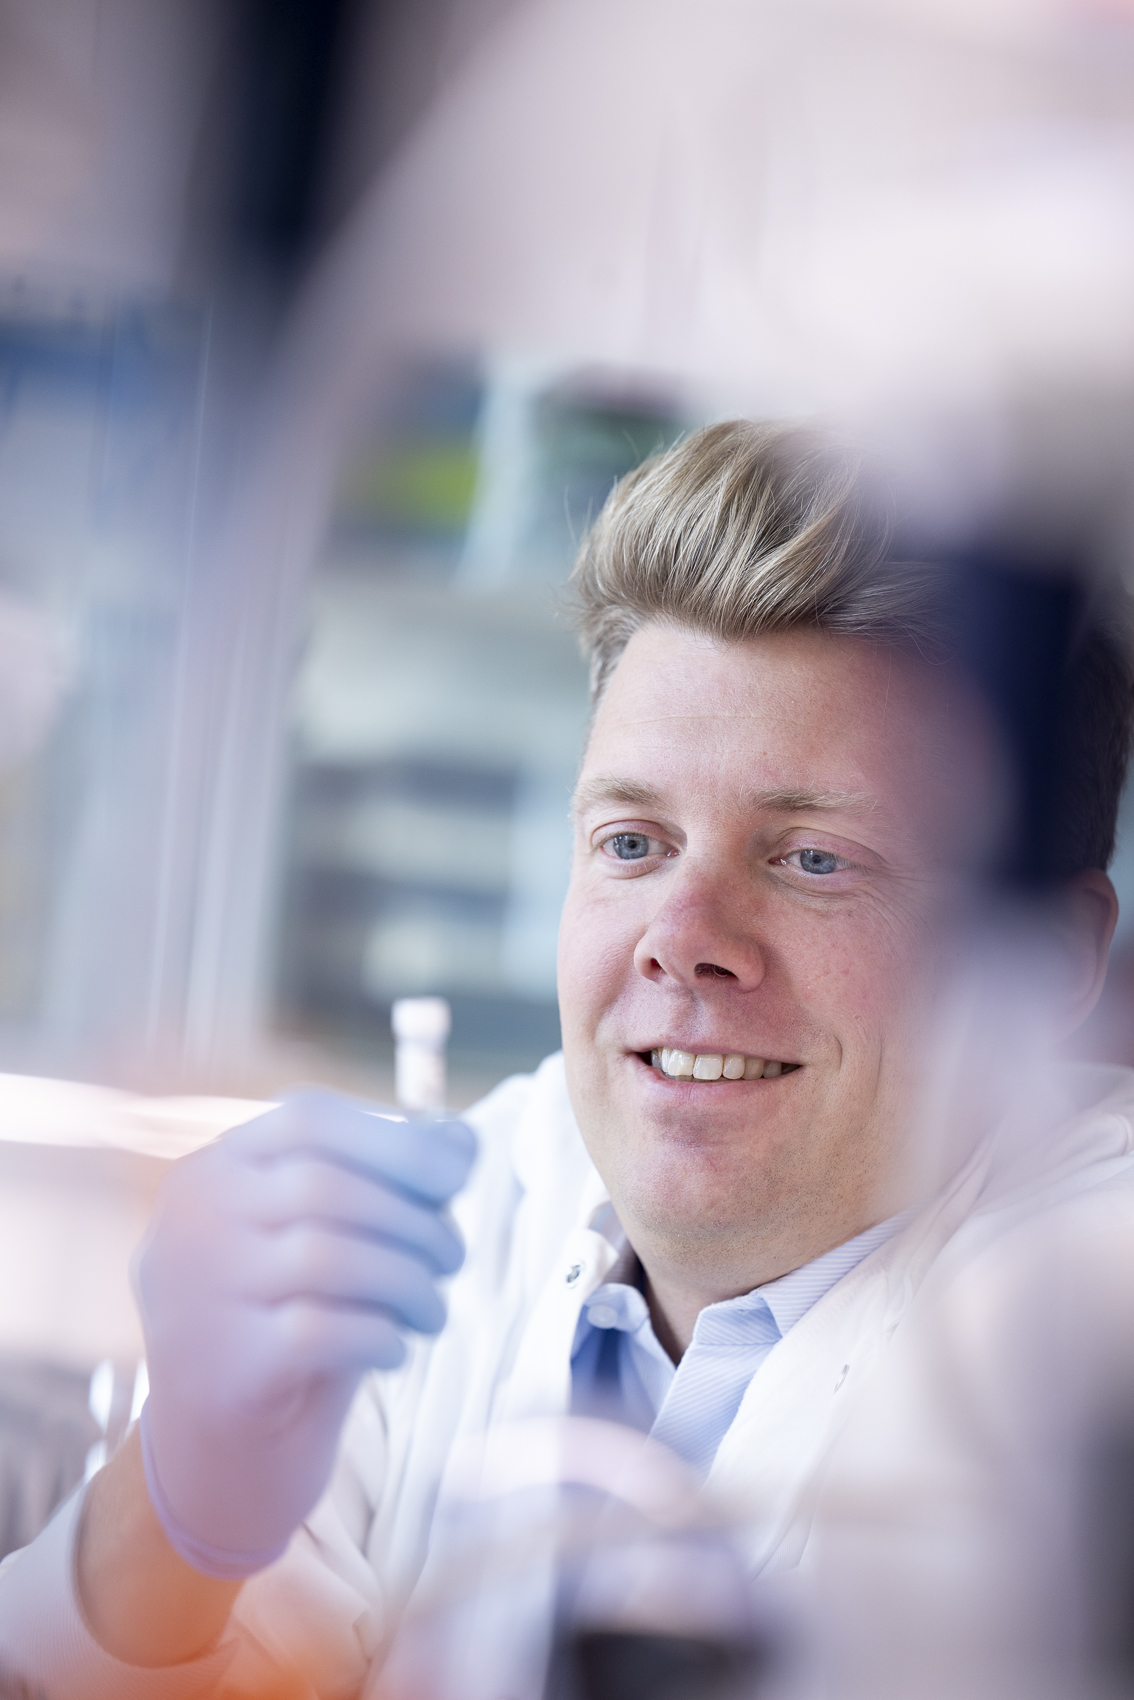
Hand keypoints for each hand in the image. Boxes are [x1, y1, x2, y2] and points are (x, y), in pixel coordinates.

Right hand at [132, 1089, 475, 1577]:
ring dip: (408, 1280)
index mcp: (212, 1170)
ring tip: (434, 1310)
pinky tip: (396, 1349)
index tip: (457, 1177)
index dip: (396, 1138)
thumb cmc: (288, 1326)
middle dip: (414, 1219)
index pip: (306, 1116)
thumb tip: (463, 1141)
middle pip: (326, 1185)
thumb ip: (387, 1187)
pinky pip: (321, 1331)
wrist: (216, 1459)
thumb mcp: (331, 1242)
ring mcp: (196, 1295)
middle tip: (453, 1258)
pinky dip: (380, 1334)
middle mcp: (190, 1222)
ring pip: (326, 1256)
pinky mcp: (220, 1370)